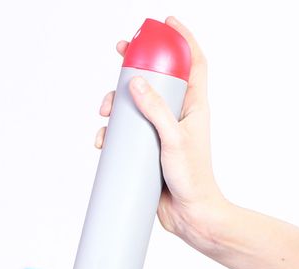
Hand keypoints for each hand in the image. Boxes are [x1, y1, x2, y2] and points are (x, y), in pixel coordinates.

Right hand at [95, 16, 228, 246]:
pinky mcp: (148, 149)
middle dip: (137, 63)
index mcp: (195, 106)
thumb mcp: (174, 140)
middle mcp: (179, 115)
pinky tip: (103, 140)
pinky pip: (128, 131)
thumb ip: (156, 110)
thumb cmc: (193, 178)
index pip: (194, 63)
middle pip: (158, 78)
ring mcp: (162, 131)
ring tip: (104, 111)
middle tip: (120, 51)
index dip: (182, 40)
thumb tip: (136, 82)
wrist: (190, 215)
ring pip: (137, 104)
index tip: (166, 22)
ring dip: (117, 101)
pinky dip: (113, 131)